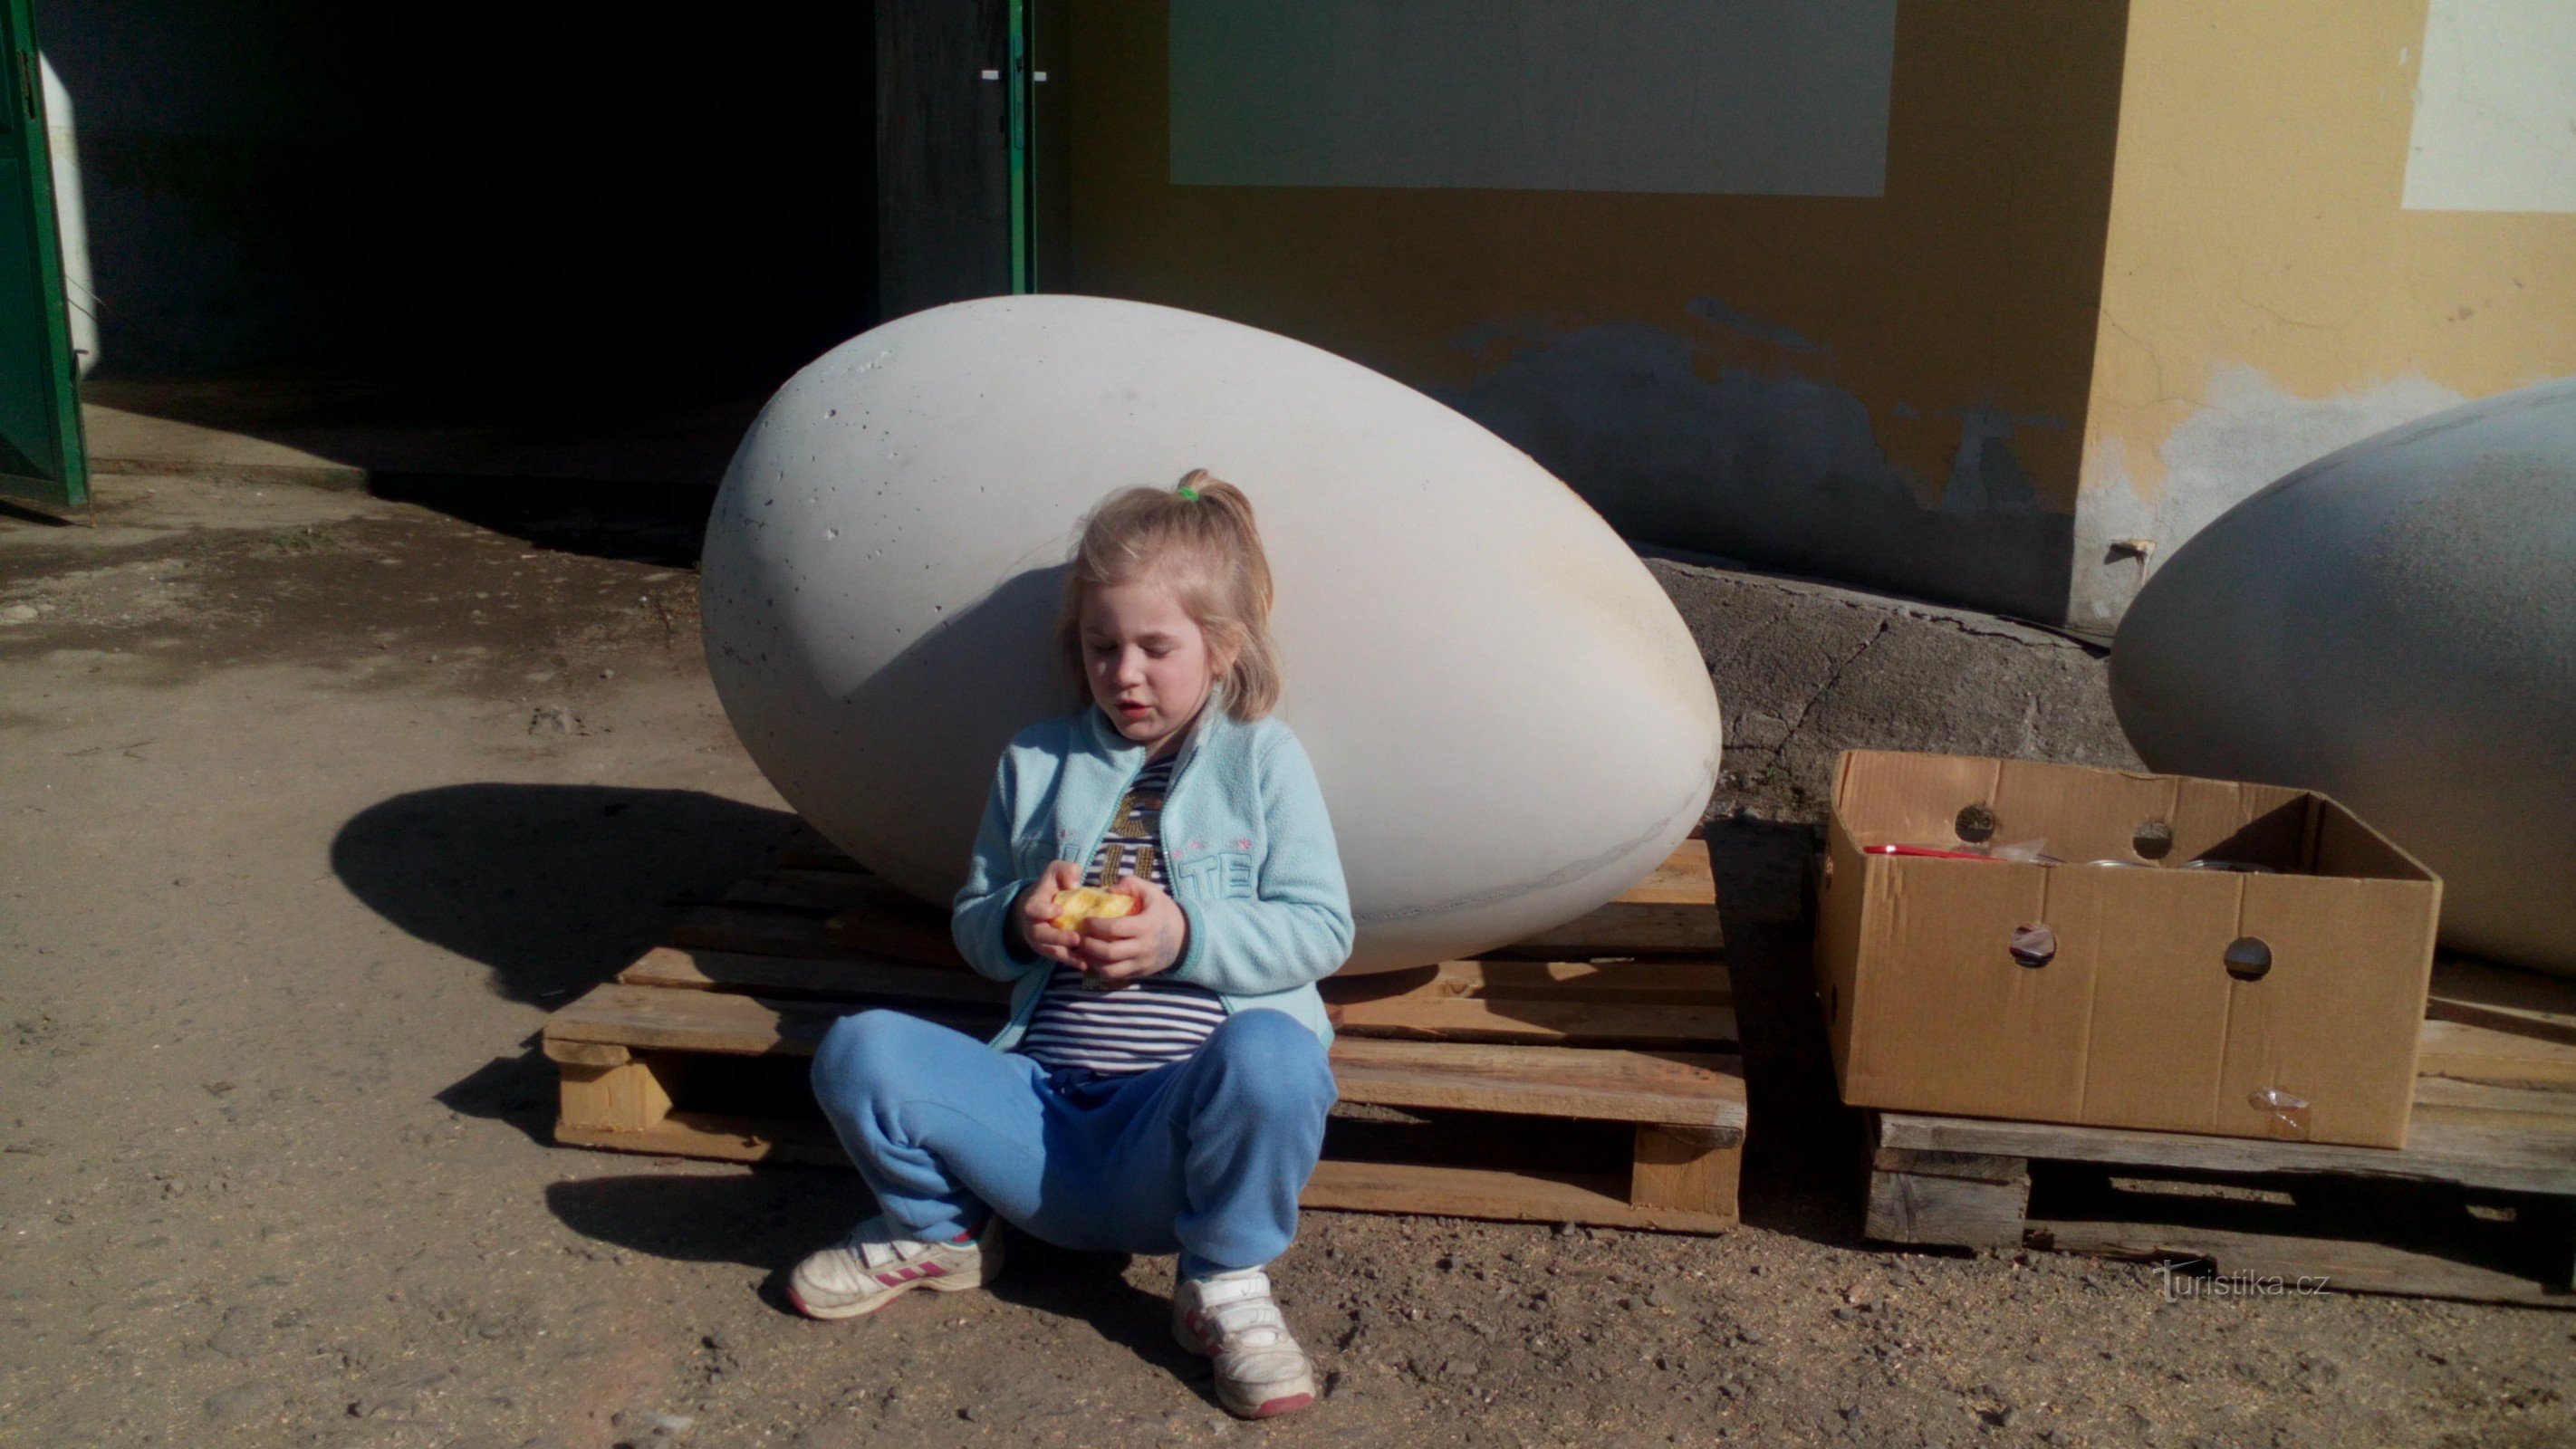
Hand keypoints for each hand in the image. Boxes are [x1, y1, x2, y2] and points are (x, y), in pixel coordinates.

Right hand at [1015, 860, 1087, 965]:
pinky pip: (1059, 958)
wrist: (1042, 905)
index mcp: (1033, 905)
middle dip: (1057, 938)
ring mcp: (1040, 940)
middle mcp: (1033, 925)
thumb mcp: (1057, 871)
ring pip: (1050, 951)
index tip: (1060, 910)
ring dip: (1067, 955)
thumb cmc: (1053, 885)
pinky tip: (1086, 964)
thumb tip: (1074, 884)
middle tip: (1076, 939)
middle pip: (1041, 935)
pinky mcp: (1049, 950)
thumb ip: (1065, 871)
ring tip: (1084, 959)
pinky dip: (1072, 962)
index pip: (1033, 909)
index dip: (1044, 911)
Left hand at [1073, 875, 1188, 986]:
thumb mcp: (1152, 892)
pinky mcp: (1139, 973)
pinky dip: (1100, 968)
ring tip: (1081, 950)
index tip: (1085, 920)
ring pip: (1110, 969)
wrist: (1185, 938)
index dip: (1096, 925)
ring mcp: (1141, 963)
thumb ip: (1130, 884)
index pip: (1115, 928)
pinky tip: (1092, 958)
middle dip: (1088, 945)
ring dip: (1091, 961)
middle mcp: (1143, 948)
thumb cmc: (1164, 911)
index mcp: (1146, 926)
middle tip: (1077, 937)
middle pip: (1109, 952)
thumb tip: (1107, 890)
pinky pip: (1115, 976)